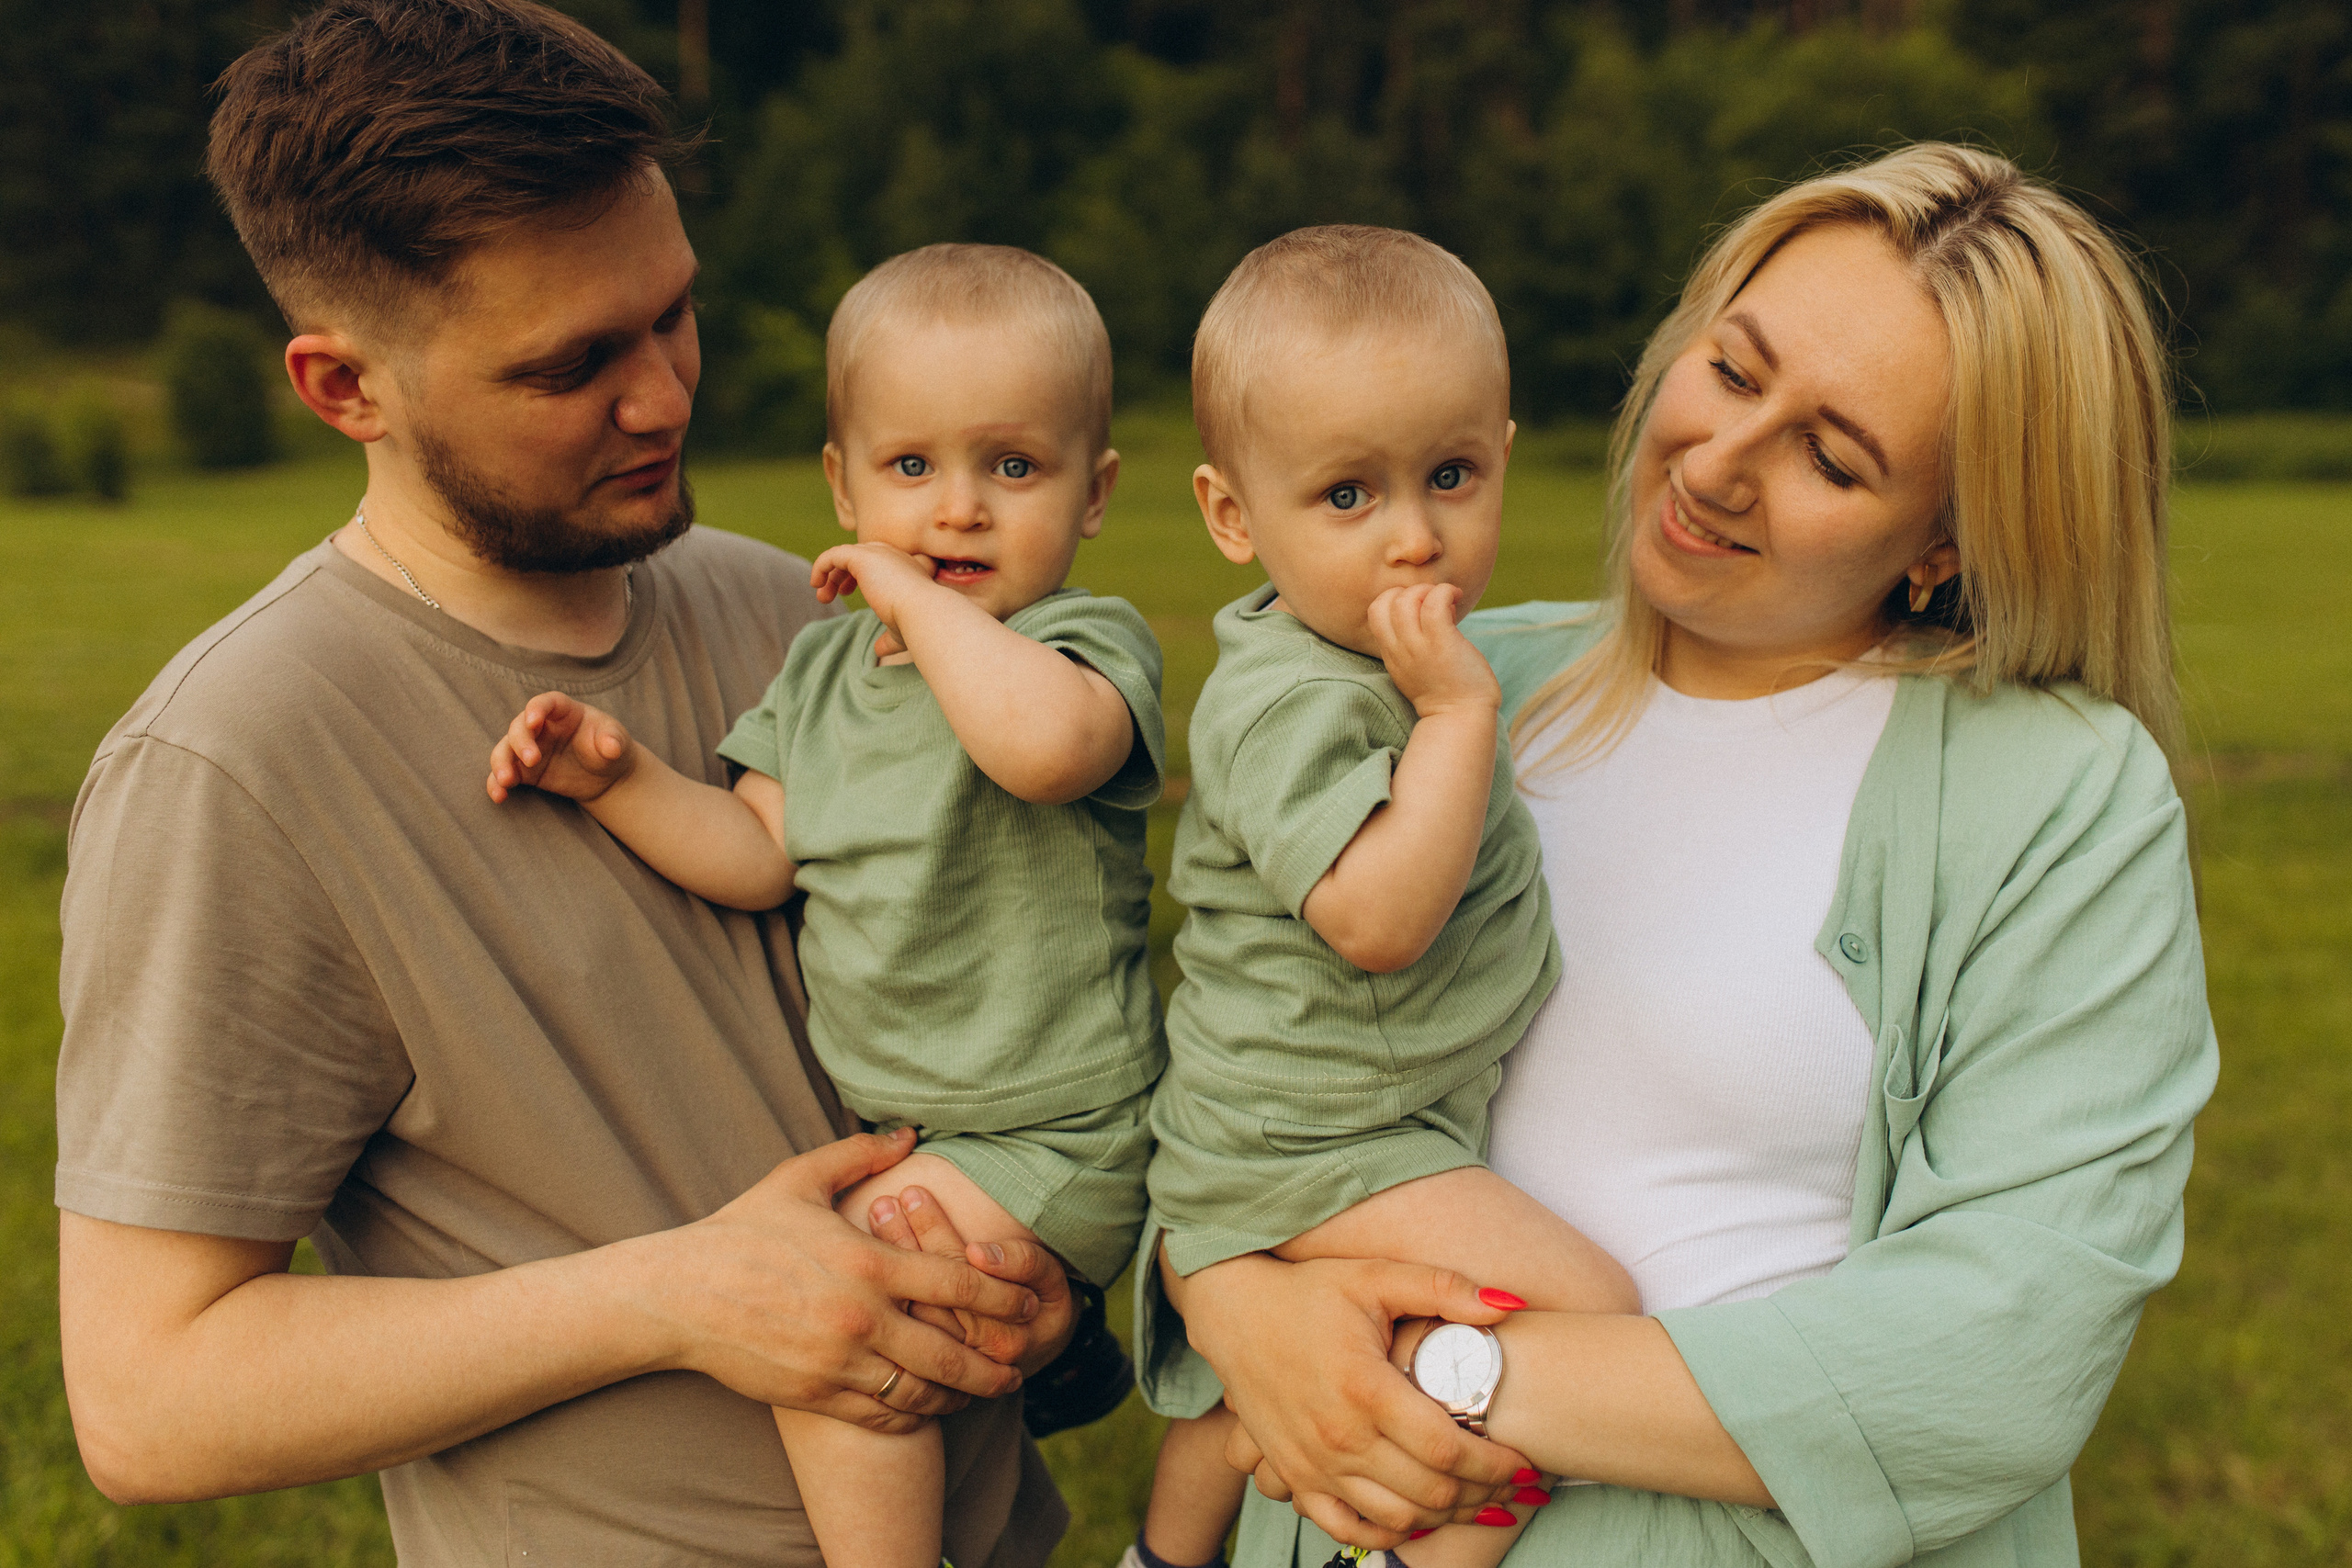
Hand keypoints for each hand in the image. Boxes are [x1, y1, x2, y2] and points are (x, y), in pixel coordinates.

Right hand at [487, 692, 636, 803]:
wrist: (605, 774)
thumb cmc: (610, 746)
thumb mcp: (616, 740)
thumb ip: (613, 740)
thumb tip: (612, 747)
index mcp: (563, 711)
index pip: (546, 703)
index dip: (537, 709)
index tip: (533, 720)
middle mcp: (540, 726)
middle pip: (520, 727)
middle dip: (521, 742)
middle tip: (532, 760)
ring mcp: (529, 747)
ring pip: (505, 750)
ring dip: (501, 763)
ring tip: (506, 780)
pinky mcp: (524, 771)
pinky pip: (504, 774)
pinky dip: (496, 784)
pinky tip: (499, 796)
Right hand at [632, 1130, 1039, 1435]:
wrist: (678, 1294)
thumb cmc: (740, 1231)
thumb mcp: (797, 1179)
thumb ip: (858, 1156)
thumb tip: (908, 1133)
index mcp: (866, 1263)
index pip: (956, 1284)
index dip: (1002, 1299)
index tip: (1028, 1307)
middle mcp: (860, 1317)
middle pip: (950, 1351)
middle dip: (993, 1364)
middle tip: (1019, 1370)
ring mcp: (837, 1361)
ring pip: (919, 1392)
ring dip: (958, 1396)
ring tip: (981, 1394)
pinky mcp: (814, 1393)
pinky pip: (880, 1414)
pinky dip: (913, 1416)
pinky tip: (928, 1410)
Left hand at [810, 542, 944, 655]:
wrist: (923, 612)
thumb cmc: (916, 624)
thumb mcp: (900, 631)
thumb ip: (888, 638)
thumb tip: (879, 650)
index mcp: (903, 567)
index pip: (874, 560)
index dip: (857, 574)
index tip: (847, 592)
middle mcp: (892, 555)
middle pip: (858, 555)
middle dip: (841, 573)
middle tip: (828, 595)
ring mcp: (878, 553)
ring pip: (844, 555)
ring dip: (829, 574)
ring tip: (822, 597)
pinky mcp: (862, 556)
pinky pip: (833, 554)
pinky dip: (821, 566)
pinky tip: (815, 584)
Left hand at [867, 1188, 1080, 1374]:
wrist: (1027, 1354)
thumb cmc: (1040, 1303)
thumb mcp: (1049, 1281)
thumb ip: (1024, 1263)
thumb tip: (979, 1253)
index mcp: (1007, 1336)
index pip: (960, 1278)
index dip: (936, 1234)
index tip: (914, 1196)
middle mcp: (970, 1359)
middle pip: (927, 1294)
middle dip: (903, 1240)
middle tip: (884, 1202)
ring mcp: (944, 1372)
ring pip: (908, 1312)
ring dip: (888, 1260)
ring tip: (874, 1215)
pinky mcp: (924, 1374)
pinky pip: (897, 1334)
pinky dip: (882, 1291)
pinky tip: (866, 1255)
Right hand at [1173, 1253, 1526, 1544]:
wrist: (1233, 1312)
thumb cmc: (1310, 1290)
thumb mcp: (1375, 1276)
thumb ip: (1444, 1288)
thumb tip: (1512, 1303)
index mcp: (1365, 1388)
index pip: (1447, 1448)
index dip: (1496, 1465)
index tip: (1525, 1463)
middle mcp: (1338, 1436)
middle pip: (1430, 1491)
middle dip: (1483, 1495)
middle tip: (1514, 1486)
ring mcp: (1312, 1463)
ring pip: (1397, 1517)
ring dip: (1445, 1517)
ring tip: (1478, 1502)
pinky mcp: (1294, 1475)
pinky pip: (1346, 1528)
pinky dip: (1388, 1533)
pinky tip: (1417, 1518)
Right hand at [1365, 585, 1500, 719]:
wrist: (1461, 718)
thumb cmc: (1446, 693)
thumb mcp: (1414, 669)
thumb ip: (1411, 645)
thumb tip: (1428, 611)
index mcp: (1392, 654)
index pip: (1375, 612)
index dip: (1394, 598)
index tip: (1419, 607)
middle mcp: (1400, 650)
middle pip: (1385, 602)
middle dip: (1410, 591)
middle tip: (1433, 601)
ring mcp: (1419, 647)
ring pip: (1406, 600)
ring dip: (1428, 590)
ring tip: (1446, 600)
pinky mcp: (1442, 644)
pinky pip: (1435, 604)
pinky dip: (1446, 592)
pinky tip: (1457, 597)